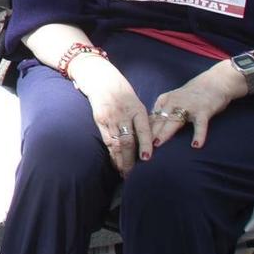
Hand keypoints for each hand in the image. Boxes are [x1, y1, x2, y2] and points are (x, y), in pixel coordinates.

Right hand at [71, 55, 151, 173]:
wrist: (100, 77)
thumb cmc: (122, 92)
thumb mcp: (137, 103)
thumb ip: (143, 121)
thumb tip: (153, 141)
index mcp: (137, 109)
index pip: (142, 129)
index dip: (145, 144)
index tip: (147, 158)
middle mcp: (123, 114)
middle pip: (127, 140)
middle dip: (131, 160)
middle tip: (135, 176)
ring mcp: (110, 118)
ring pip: (116, 143)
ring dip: (121, 161)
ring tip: (125, 174)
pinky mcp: (99, 120)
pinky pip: (106, 141)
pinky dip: (112, 154)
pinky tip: (115, 163)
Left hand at [149, 61, 247, 150]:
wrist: (215, 82)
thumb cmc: (192, 95)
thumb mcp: (174, 100)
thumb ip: (164, 112)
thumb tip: (149, 127)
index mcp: (164, 100)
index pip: (151, 117)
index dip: (142, 129)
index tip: (135, 140)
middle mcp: (173, 102)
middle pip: (158, 120)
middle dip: (148, 133)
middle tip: (140, 145)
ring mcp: (188, 106)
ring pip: (174, 121)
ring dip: (165, 133)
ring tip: (157, 144)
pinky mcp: (204, 110)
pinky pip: (200, 125)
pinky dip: (198, 135)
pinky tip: (195, 145)